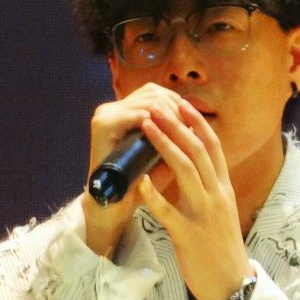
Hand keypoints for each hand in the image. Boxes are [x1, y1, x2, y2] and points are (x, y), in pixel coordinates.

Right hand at [80, 83, 184, 256]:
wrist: (113, 207)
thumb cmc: (141, 185)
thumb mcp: (162, 158)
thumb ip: (176, 140)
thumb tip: (198, 126)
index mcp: (123, 111)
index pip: (156, 93)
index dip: (178, 104)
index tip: (196, 122)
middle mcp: (112, 108)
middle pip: (153, 92)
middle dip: (176, 108)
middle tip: (192, 126)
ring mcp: (104, 115)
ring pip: (148, 100)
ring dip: (170, 115)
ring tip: (184, 131)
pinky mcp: (101, 125)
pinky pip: (136, 116)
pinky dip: (157, 124)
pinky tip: (169, 136)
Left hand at [135, 98, 253, 299]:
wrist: (231, 282)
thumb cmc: (221, 248)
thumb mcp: (220, 212)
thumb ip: (209, 190)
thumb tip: (192, 170)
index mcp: (223, 189)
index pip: (213, 148)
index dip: (197, 123)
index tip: (182, 104)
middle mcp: (217, 196)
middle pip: (199, 151)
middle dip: (177, 125)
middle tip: (157, 106)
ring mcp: (204, 214)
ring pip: (186, 171)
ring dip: (165, 144)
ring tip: (146, 126)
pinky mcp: (189, 234)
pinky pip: (168, 210)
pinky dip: (153, 194)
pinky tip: (139, 180)